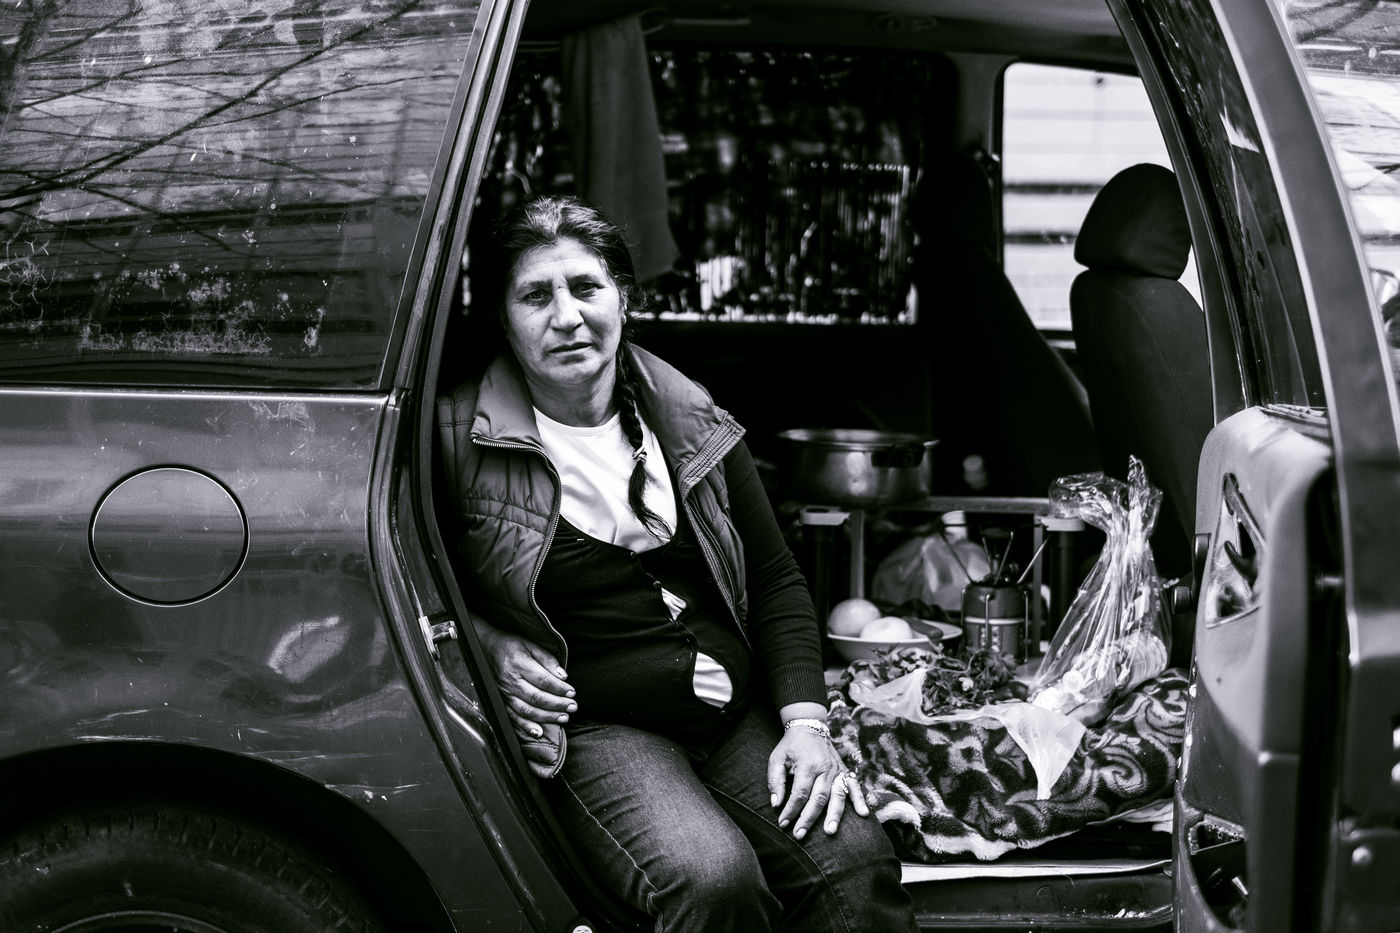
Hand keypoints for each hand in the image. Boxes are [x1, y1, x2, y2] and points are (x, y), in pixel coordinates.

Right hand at [474, 622, 574, 740]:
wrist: (487, 648)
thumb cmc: (511, 645)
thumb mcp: (530, 645)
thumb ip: (547, 659)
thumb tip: (563, 676)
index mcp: (519, 664)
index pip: (543, 680)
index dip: (559, 688)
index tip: (572, 692)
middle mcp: (511, 681)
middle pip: (537, 697)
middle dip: (558, 704)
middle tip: (573, 707)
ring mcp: (505, 693)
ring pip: (527, 710)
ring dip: (547, 717)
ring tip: (564, 718)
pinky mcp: (502, 701)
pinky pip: (513, 717)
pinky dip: (526, 727)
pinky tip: (539, 732)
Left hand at [767, 724, 867, 839]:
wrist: (809, 727)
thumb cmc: (791, 746)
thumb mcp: (777, 759)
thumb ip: (775, 781)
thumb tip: (776, 803)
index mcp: (807, 764)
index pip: (800, 793)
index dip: (791, 810)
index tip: (783, 823)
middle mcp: (825, 768)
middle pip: (819, 798)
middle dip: (809, 818)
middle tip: (800, 834)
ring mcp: (837, 770)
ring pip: (837, 795)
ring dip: (834, 815)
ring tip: (830, 832)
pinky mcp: (845, 771)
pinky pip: (854, 787)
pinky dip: (860, 800)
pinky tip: (863, 814)